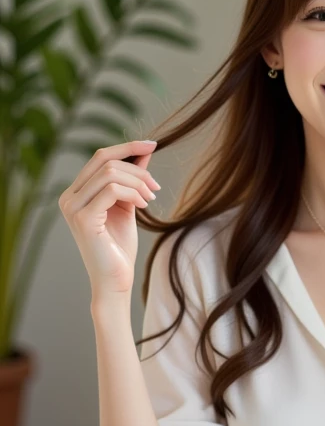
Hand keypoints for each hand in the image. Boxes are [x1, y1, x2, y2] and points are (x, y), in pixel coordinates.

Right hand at [59, 139, 160, 298]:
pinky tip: (144, 206)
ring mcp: (72, 207)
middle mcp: (68, 197)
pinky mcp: (82, 218)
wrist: (115, 280)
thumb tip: (144, 150)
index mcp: (76, 192)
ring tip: (151, 198)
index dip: (127, 147)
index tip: (153, 144)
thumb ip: (132, 179)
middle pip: (104, 160)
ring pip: (110, 173)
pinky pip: (111, 189)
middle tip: (156, 186)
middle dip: (137, 167)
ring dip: (138, 182)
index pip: (100, 157)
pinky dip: (133, 193)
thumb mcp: (129, 205)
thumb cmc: (119, 247)